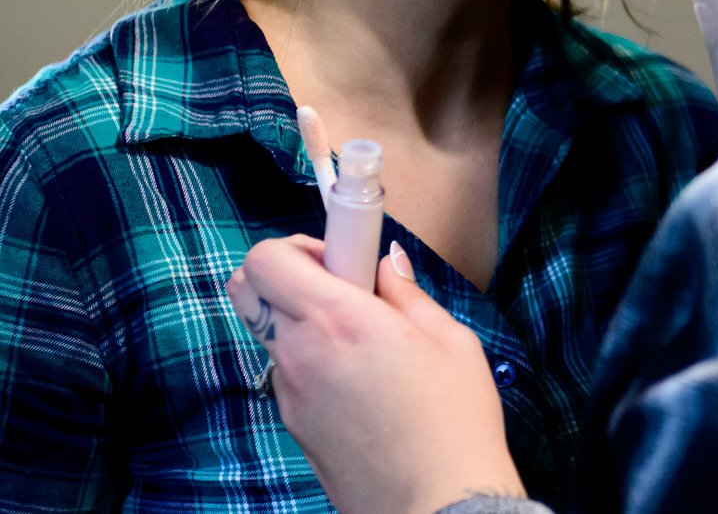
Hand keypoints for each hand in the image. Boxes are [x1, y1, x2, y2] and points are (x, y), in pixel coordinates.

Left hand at [226, 237, 524, 513]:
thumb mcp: (450, 340)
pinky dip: (313, 361)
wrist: (438, 505)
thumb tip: (386, 265)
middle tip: (339, 286)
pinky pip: (289, 373)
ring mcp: (290, 393)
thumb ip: (407, 294)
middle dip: (286, 273)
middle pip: (249, 288)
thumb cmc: (454, 421)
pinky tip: (362, 382)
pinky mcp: (293, 425)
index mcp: (338, 321)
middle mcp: (300, 353)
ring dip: (303, 320)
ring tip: (363, 342)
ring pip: (270, 331)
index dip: (301, 244)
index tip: (344, 254)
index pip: (268, 259)